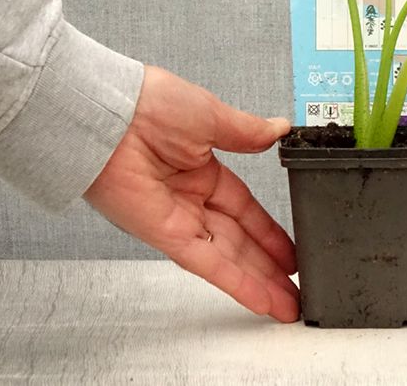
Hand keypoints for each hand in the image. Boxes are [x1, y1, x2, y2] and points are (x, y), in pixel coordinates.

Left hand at [83, 65, 298, 321]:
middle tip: (296, 287)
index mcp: (202, 168)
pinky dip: (235, 282)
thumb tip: (279, 130)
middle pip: (238, 240)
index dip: (269, 231)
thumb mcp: (213, 116)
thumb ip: (248, 132)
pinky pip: (207, 263)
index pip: (244, 208)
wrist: (110, 114)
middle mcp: (189, 199)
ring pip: (227, 258)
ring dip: (258, 282)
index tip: (290, 249)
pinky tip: (260, 298)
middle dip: (268, 266)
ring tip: (288, 303)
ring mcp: (177, 219)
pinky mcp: (165, 235)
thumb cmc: (150, 104)